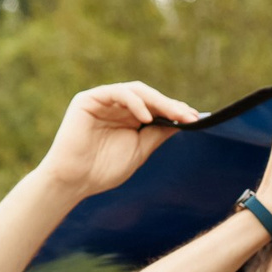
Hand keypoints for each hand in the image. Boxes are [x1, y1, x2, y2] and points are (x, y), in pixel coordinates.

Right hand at [35, 82, 201, 198]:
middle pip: (148, 97)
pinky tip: (147, 116)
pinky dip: (134, 102)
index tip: (197, 119)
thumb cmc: (104, 169)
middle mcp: (116, 106)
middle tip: (190, 116)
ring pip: (135, 91)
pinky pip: (117, 93)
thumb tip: (183, 121)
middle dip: (171, 105)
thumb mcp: (139, 150)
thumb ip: (157, 133)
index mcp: (128, 117)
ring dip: (158, 101)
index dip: (175, 110)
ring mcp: (102, 101)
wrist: (75, 180)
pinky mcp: (88, 100)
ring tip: (175, 114)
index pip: (155, 107)